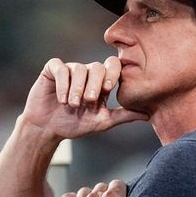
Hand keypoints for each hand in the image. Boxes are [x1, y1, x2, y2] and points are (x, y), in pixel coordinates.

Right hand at [22, 57, 147, 140]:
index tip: (109, 89)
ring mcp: (70, 70)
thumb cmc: (74, 125)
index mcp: (101, 82)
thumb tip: (148, 114)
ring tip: (72, 104)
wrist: (47, 129)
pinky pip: (60, 68)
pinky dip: (63, 84)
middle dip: (94, 84)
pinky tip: (62, 99)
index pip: (113, 67)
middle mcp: (87, 73)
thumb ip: (124, 116)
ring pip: (79, 68)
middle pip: (97, 67)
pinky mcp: (52, 70)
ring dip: (77, 88)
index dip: (113, 74)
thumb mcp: (102, 122)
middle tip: (89, 101)